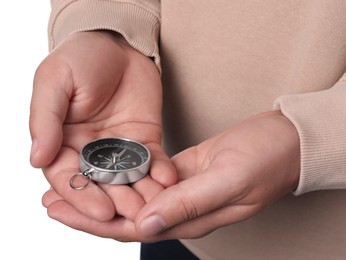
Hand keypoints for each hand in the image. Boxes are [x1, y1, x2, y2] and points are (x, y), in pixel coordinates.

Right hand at [30, 32, 175, 224]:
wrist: (118, 43)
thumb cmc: (81, 57)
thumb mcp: (54, 81)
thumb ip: (44, 120)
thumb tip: (37, 160)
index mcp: (61, 142)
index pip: (67, 178)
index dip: (82, 196)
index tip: (101, 210)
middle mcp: (90, 152)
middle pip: (100, 185)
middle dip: (117, 201)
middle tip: (134, 215)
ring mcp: (119, 149)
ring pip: (128, 178)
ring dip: (141, 193)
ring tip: (155, 204)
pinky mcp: (145, 141)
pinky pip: (152, 161)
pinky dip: (161, 171)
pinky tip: (169, 179)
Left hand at [44, 110, 299, 241]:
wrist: (288, 140)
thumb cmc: (268, 158)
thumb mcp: (230, 178)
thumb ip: (189, 202)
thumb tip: (145, 224)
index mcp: (195, 217)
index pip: (135, 229)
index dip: (95, 223)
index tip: (61, 212)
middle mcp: (185, 208)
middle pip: (127, 216)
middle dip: (88, 211)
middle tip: (51, 199)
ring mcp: (185, 189)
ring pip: (135, 198)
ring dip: (103, 192)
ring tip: (70, 182)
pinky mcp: (187, 170)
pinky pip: (150, 178)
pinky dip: (125, 175)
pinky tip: (107, 168)